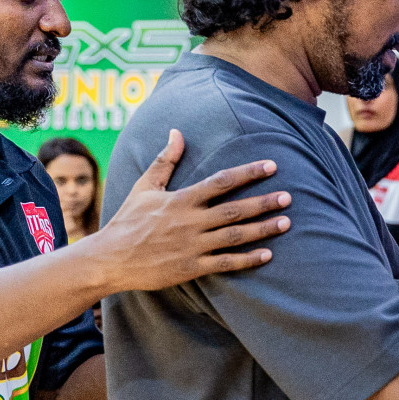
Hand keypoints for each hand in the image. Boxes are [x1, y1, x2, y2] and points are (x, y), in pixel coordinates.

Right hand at [93, 130, 290, 291]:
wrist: (109, 259)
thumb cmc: (128, 220)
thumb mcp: (144, 187)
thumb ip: (165, 160)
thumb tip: (177, 131)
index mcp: (181, 200)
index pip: (221, 181)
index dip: (249, 172)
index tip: (271, 165)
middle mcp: (190, 222)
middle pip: (235, 209)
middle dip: (263, 202)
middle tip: (289, 197)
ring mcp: (192, 246)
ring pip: (235, 236)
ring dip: (263, 229)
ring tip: (286, 222)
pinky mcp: (191, 268)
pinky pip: (225, 263)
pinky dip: (248, 259)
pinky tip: (268, 254)